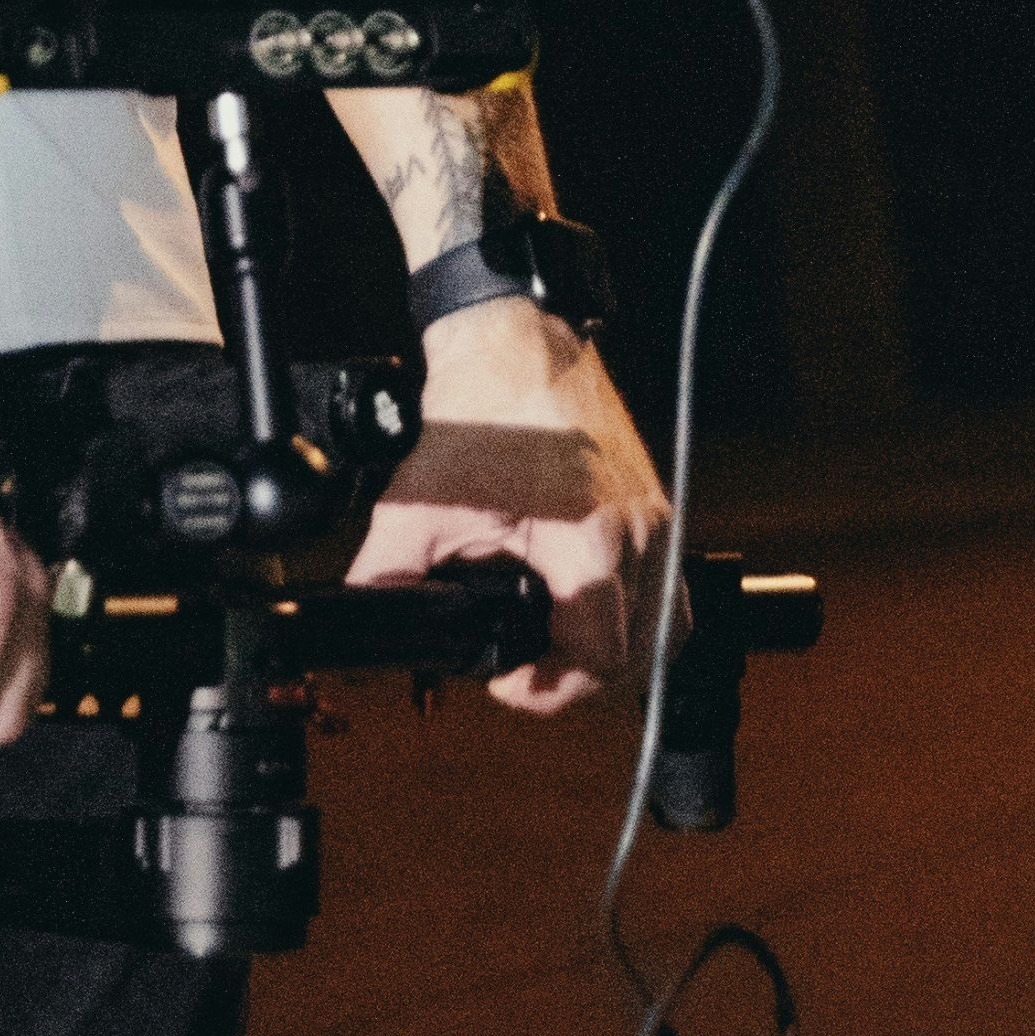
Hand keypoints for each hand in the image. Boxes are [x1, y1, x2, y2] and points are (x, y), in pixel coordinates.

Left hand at [341, 305, 671, 715]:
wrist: (519, 345)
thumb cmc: (484, 411)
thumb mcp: (420, 505)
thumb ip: (388, 576)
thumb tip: (368, 623)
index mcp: (587, 542)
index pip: (599, 658)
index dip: (549, 690)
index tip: (508, 681)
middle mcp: (637, 536)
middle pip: (640, 655)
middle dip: (581, 680)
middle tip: (529, 671)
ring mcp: (656, 521)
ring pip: (666, 627)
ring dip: (618, 654)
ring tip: (561, 651)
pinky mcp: (656, 507)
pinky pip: (666, 587)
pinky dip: (636, 615)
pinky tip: (591, 612)